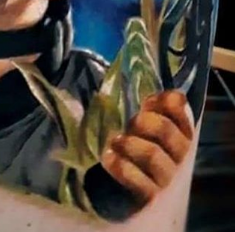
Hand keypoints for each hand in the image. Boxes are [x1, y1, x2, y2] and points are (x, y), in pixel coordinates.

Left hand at [101, 91, 193, 205]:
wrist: (129, 187)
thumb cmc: (139, 145)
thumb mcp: (146, 122)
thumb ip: (154, 106)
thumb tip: (168, 94)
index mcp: (181, 132)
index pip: (179, 109)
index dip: (161, 101)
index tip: (146, 103)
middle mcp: (179, 155)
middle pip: (165, 130)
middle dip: (144, 122)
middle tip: (131, 123)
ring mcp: (166, 177)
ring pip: (153, 155)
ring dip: (130, 143)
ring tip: (115, 140)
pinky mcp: (150, 195)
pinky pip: (138, 180)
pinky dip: (121, 166)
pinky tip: (108, 157)